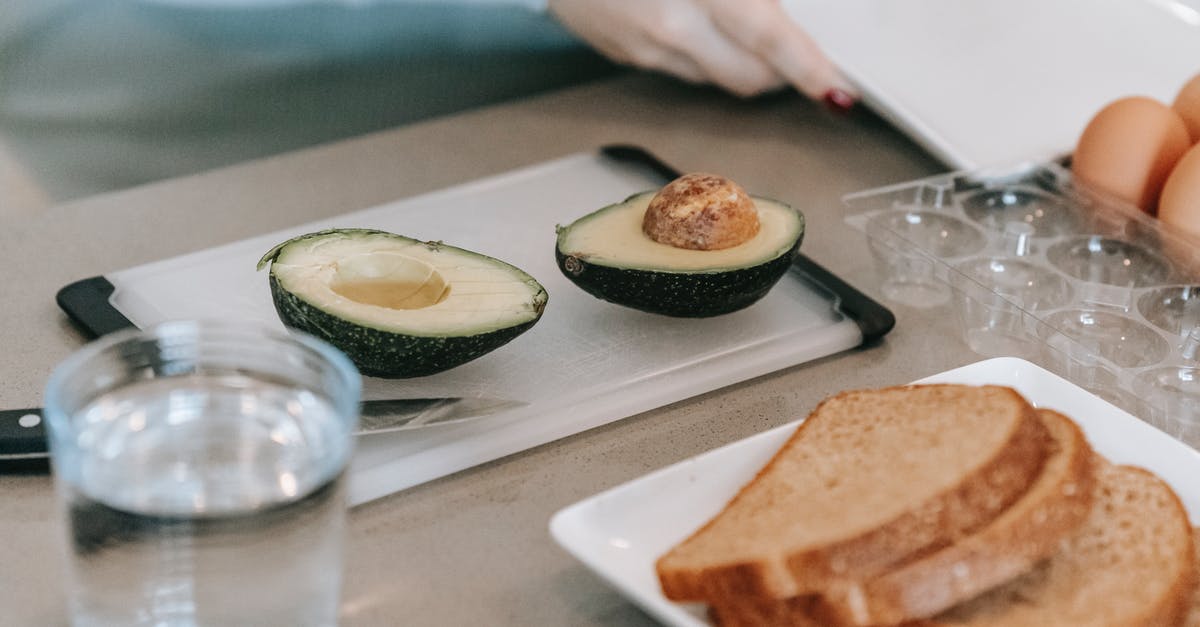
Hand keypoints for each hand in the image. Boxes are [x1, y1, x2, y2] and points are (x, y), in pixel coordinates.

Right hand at [547, 0, 856, 104]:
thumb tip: (779, 7)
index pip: (770, 38)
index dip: (810, 68)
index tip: (837, 90)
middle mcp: (673, 23)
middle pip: (750, 78)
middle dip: (780, 71)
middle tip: (793, 51)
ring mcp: (647, 46)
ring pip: (718, 79)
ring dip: (740, 62)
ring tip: (734, 24)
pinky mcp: (628, 56)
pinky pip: (682, 71)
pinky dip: (700, 54)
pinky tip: (693, 22)